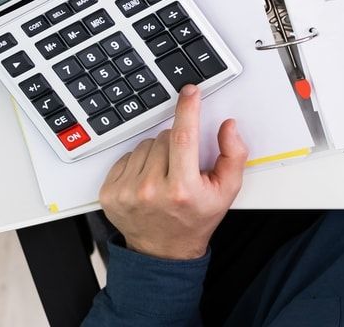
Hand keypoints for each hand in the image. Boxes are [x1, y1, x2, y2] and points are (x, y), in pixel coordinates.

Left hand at [97, 83, 247, 260]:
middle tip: (182, 167)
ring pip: (145, 144)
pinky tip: (147, 181)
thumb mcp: (226, 192)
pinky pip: (126, 156)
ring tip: (165, 176)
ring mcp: (127, 192)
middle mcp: (151, 191)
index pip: (183, 137)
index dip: (188, 109)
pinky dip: (138, 163)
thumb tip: (227, 126)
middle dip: (177, 143)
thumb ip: (233, 155)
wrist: (164, 251)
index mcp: (182, 190)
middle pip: (165, 137)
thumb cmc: (195, 220)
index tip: (190, 92)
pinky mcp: (109, 192)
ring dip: (157, 153)